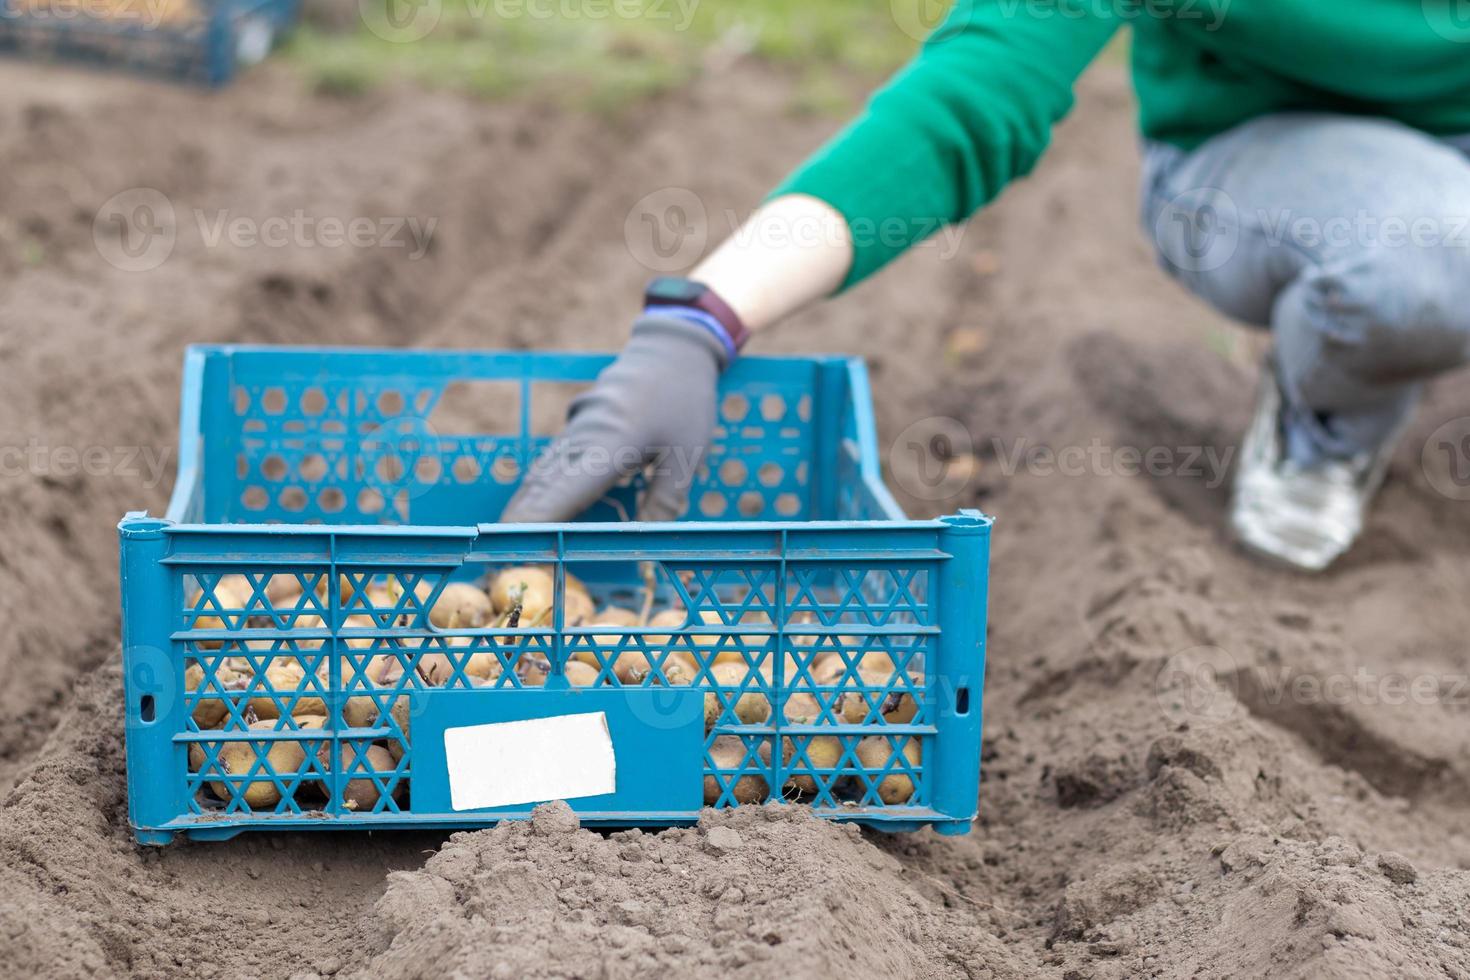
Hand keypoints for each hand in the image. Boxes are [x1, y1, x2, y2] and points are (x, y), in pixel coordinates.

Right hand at [499, 313, 725, 522]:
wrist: (671, 348)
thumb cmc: (683, 399)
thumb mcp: (687, 454)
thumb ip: (664, 501)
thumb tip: (646, 544)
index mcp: (609, 444)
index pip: (564, 492)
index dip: (536, 521)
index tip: (515, 544)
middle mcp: (583, 437)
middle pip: (543, 485)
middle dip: (520, 521)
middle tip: (500, 553)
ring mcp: (577, 430)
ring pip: (542, 473)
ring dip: (524, 505)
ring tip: (507, 538)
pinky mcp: (579, 427)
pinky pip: (552, 463)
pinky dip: (539, 488)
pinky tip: (530, 505)